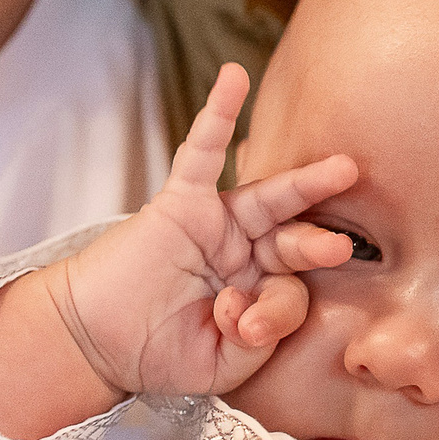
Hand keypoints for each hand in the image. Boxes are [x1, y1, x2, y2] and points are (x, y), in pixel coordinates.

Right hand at [52, 63, 356, 396]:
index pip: (291, 293)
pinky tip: (235, 77)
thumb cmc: (160, 353)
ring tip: (343, 169)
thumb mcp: (224, 361)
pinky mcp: (181, 201)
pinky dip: (217, 115)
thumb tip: (254, 302)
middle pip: (294, 238)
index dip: (274, 312)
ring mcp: (218, 224)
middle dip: (317, 242)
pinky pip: (201, 152)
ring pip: (268, 198)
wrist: (94, 341)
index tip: (245, 331)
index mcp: (264, 289)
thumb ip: (259, 335)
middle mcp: (248, 252)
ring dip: (305, 184)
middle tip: (339, 247)